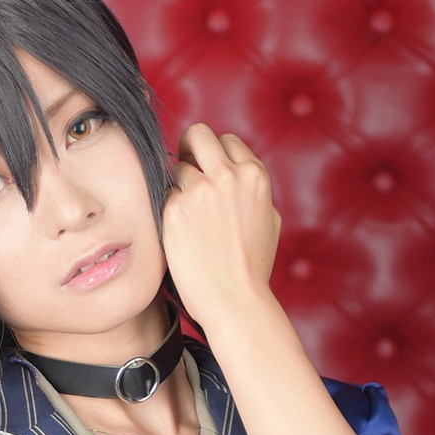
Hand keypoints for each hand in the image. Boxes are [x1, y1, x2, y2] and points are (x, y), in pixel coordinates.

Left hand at [162, 122, 280, 329]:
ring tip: (189, 219)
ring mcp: (199, 191)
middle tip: (185, 166)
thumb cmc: (253, 268)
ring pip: (177, 168)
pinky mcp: (174, 209)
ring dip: (179, 187)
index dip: (214, 155)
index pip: (226, 141)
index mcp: (254, 176)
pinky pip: (164, 197)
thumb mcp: (270, 219)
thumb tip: (236, 172)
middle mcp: (227, 176)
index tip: (207, 168)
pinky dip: (169, 212)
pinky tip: (180, 235)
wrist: (235, 300)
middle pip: (198, 134)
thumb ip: (252, 190)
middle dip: (189, 147)